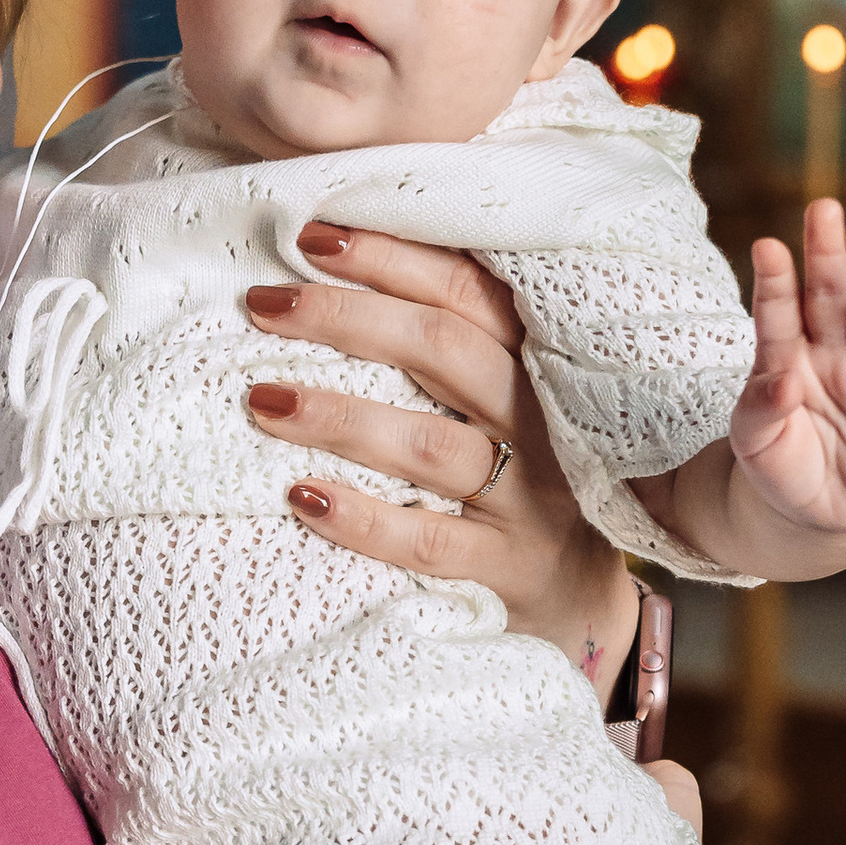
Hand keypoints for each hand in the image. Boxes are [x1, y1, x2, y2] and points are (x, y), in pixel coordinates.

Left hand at [239, 223, 637, 693]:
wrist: (583, 604)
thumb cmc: (525, 479)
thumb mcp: (514, 402)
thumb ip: (454, 348)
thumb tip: (336, 278)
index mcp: (541, 366)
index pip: (467, 291)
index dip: (390, 258)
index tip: (312, 240)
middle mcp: (543, 423)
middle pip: (443, 349)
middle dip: (345, 318)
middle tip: (263, 307)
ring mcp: (529, 500)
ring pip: (429, 445)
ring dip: (338, 416)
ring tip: (262, 399)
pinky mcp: (506, 570)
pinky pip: (428, 540)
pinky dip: (362, 519)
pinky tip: (302, 498)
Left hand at [643, 199, 845, 579]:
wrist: (816, 509)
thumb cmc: (779, 461)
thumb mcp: (754, 441)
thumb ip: (761, 409)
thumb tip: (783, 381)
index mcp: (787, 354)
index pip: (777, 314)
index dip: (774, 283)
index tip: (767, 246)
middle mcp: (833, 353)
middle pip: (831, 298)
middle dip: (828, 256)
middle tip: (824, 209)